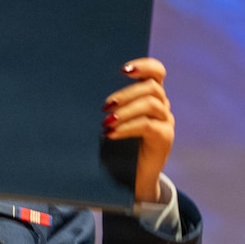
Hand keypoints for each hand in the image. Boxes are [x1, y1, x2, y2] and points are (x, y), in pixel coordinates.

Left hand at [104, 57, 173, 202]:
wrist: (128, 177)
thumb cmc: (114, 145)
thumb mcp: (110, 121)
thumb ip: (107, 106)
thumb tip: (80, 90)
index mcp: (149, 96)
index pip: (157, 72)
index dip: (144, 66)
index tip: (123, 70)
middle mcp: (161, 106)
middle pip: (151, 88)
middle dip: (126, 93)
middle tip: (105, 106)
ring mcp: (165, 121)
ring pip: (150, 104)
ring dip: (125, 110)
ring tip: (106, 122)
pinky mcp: (164, 138)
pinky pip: (148, 125)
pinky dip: (127, 127)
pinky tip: (110, 134)